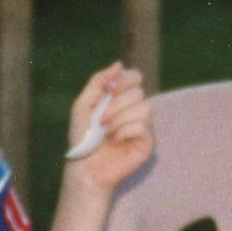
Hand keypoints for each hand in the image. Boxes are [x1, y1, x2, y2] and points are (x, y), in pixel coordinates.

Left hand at [67, 63, 152, 192]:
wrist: (84, 165)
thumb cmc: (83, 137)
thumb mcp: (83, 104)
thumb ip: (98, 81)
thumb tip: (119, 64)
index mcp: (122, 98)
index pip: (135, 76)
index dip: (124, 80)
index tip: (108, 90)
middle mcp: (135, 109)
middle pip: (138, 92)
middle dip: (116, 105)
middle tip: (101, 119)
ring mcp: (144, 126)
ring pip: (143, 108)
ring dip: (119, 119)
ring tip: (106, 131)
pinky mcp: (148, 142)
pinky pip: (142, 126)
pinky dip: (124, 132)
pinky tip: (115, 141)